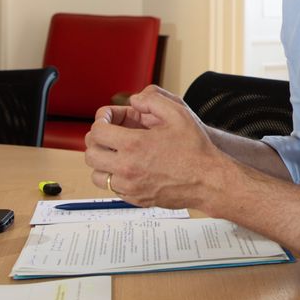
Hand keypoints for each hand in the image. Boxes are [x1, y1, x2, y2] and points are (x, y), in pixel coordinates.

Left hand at [83, 85, 227, 211]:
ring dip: (102, 161)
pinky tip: (128, 168)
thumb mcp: (178, 113)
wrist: (208, 181)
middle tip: (109, 134)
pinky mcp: (135, 199)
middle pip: (91, 154)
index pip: (98, 131)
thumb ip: (152, 100)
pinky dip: (114, 177)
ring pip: (97, 175)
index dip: (101, 120)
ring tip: (115, 153)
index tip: (108, 118)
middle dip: (97, 140)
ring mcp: (130, 186)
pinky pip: (112, 189)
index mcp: (134, 145)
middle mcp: (127, 167)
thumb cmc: (195, 150)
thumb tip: (134, 101)